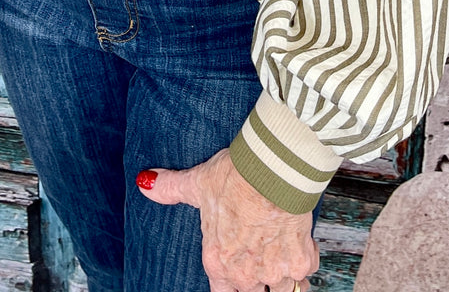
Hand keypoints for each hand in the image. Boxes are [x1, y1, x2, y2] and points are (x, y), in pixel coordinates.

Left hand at [136, 147, 317, 291]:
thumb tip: (144, 182)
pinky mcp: (300, 261)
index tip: (236, 277)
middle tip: (260, 262)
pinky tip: (299, 246)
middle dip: (257, 283)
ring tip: (280, 259)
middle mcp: (245, 274)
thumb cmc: (235, 176)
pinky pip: (304, 273)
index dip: (230, 287)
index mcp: (218, 263)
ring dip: (282, 278)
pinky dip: (304, 262)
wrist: (273, 169)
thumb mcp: (197, 183)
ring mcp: (274, 271)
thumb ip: (170, 188)